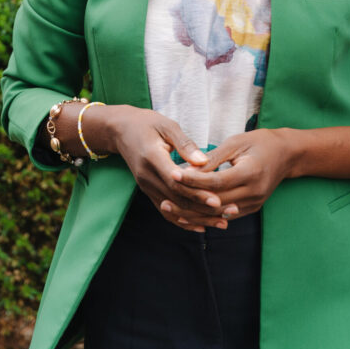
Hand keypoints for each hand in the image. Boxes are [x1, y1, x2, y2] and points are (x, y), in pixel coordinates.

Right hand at [108, 106, 230, 232]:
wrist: (120, 130)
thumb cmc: (146, 123)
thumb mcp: (167, 126)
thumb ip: (185, 145)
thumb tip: (204, 161)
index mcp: (152, 157)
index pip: (176, 181)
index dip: (196, 192)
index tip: (217, 200)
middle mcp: (147, 176)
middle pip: (177, 199)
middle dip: (203, 209)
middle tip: (229, 212)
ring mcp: (145, 186)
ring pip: (173, 209)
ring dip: (197, 218)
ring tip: (222, 222)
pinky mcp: (147, 190)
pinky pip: (166, 210)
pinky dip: (183, 220)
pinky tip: (200, 225)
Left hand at [169, 129, 289, 218]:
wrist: (287, 155)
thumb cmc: (260, 142)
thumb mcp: (236, 142)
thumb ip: (213, 158)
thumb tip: (188, 168)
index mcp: (251, 172)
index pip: (217, 181)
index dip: (193, 181)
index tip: (173, 175)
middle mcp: (253, 192)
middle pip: (215, 202)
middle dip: (189, 200)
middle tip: (165, 196)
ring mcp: (254, 203)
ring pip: (218, 214)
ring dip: (193, 213)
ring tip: (171, 208)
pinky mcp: (252, 209)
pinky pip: (225, 216)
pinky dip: (206, 215)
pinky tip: (187, 214)